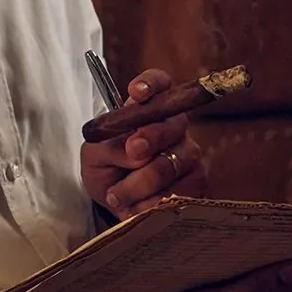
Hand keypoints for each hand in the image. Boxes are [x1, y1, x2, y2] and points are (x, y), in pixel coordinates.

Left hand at [81, 68, 206, 217]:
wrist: (117, 203)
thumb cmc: (107, 169)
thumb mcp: (95, 154)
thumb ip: (109, 145)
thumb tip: (135, 150)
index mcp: (148, 110)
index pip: (158, 84)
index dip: (151, 84)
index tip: (136, 93)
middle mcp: (174, 127)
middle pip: (171, 125)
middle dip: (149, 138)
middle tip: (132, 151)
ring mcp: (189, 154)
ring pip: (169, 164)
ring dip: (137, 184)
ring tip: (116, 195)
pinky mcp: (197, 182)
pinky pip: (178, 192)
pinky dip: (150, 203)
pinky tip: (136, 207)